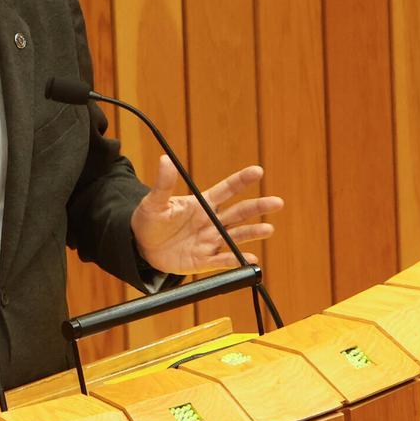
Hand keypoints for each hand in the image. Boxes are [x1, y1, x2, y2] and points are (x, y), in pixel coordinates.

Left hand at [131, 156, 283, 275]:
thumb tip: (165, 159)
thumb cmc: (150, 220)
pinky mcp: (203, 260)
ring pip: (235, 236)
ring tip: (268, 229)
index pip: (226, 189)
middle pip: (238, 213)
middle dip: (257, 207)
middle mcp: (210, 222)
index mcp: (201, 204)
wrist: (141, 247)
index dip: (241, 180)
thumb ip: (163, 184)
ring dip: (252, 232)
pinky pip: (222, 261)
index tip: (258, 171)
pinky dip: (236, 260)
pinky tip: (251, 259)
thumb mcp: (154, 202)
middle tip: (277, 202)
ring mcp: (209, 241)